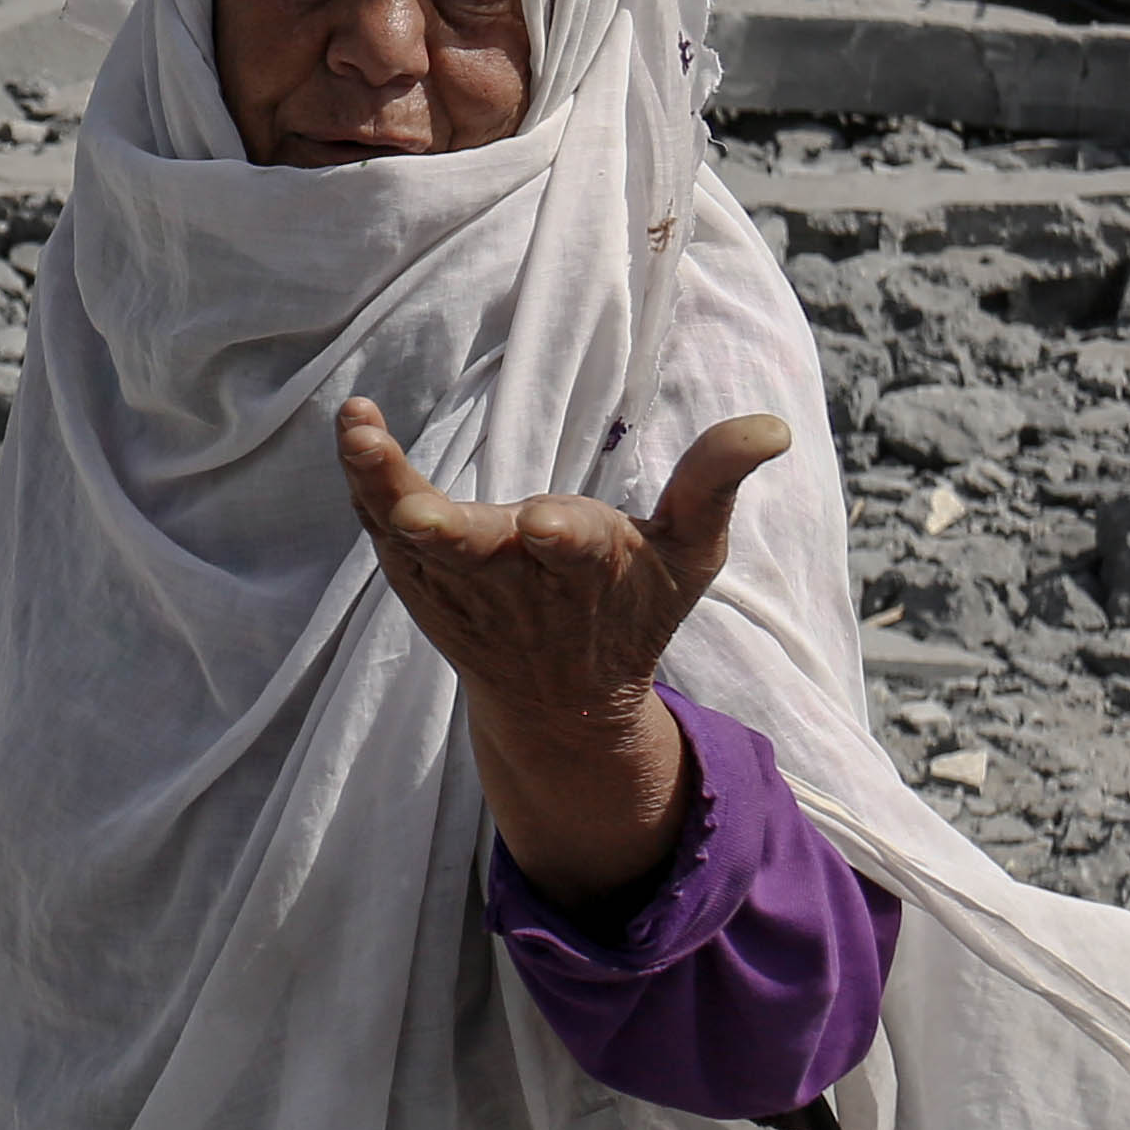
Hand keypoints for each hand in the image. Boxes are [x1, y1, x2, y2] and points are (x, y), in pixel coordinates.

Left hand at [338, 398, 787, 916]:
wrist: (559, 704)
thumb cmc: (631, 611)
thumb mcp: (688, 557)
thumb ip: (714, 484)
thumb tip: (774, 425)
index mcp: (586, 570)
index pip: (576, 550)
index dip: (562, 536)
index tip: (543, 522)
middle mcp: (513, 580)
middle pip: (471, 548)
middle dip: (442, 529)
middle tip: (411, 512)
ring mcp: (455, 585)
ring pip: (410, 535)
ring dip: (379, 485)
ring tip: (357, 430)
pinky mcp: (417, 582)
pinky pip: (382, 529)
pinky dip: (365, 484)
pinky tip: (355, 431)